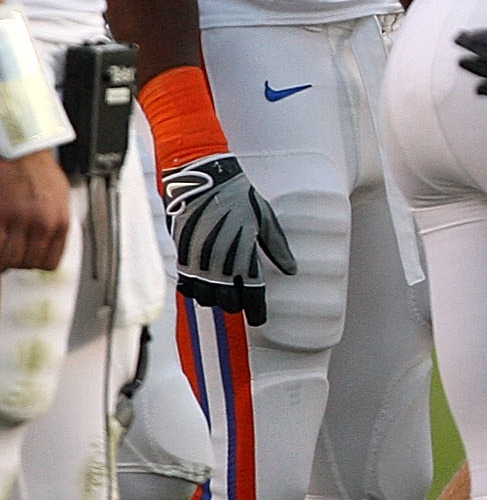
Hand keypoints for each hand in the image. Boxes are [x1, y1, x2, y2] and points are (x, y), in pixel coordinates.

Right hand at [0, 150, 70, 272]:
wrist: (23, 150)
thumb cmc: (39, 170)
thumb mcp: (60, 199)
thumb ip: (55, 223)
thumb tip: (49, 244)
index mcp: (60, 222)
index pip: (49, 262)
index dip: (34, 263)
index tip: (27, 260)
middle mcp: (41, 224)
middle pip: (27, 263)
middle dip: (17, 262)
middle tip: (10, 254)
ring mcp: (19, 220)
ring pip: (8, 259)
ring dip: (3, 258)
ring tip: (2, 250)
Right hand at [159, 153, 296, 324]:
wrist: (203, 179)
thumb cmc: (238, 197)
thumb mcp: (265, 218)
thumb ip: (277, 247)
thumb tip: (291, 270)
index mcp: (245, 254)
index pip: (253, 293)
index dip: (256, 310)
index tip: (259, 320)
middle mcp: (220, 262)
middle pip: (227, 301)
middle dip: (235, 305)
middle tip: (241, 301)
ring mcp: (199, 260)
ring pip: (205, 297)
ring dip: (214, 299)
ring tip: (222, 293)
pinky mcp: (182, 254)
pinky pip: (186, 284)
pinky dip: (194, 289)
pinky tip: (201, 285)